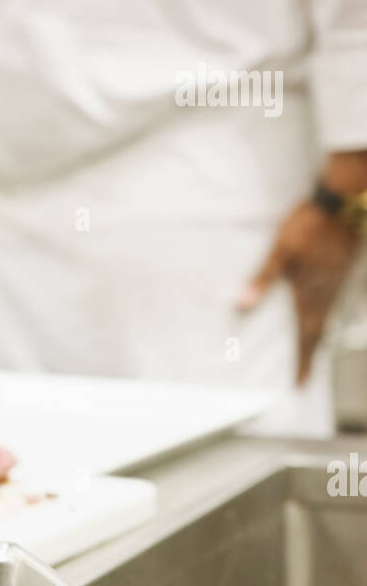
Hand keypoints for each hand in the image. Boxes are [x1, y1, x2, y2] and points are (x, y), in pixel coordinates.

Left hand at [237, 200, 358, 382]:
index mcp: (311, 296)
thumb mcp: (281, 252)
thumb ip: (263, 278)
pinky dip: (324, 315)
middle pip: (318, 332)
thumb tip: (243, 303)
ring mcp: (336, 282)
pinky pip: (331, 301)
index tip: (300, 383)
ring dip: (317, 336)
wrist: (342, 202)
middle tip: (305, 375)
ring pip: (327, 317)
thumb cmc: (310, 226)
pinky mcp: (340, 269)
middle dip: (310, 355)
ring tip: (311, 351)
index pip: (306, 336)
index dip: (302, 361)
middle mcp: (326, 294)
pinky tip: (320, 312)